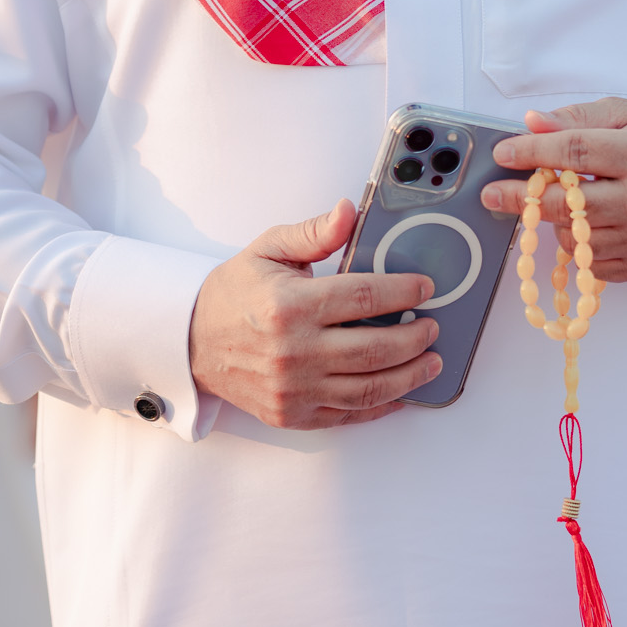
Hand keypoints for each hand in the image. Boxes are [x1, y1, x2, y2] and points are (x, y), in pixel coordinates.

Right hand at [188, 199, 442, 428]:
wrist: (192, 342)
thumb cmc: (234, 294)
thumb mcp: (268, 249)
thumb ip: (314, 232)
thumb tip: (350, 211)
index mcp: (290, 306)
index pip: (364, 298)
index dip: (404, 292)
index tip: (424, 288)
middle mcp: (294, 351)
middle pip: (375, 348)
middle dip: (415, 337)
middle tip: (433, 326)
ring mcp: (294, 389)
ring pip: (369, 388)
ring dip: (409, 376)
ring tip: (430, 361)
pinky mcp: (293, 414)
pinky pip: (349, 414)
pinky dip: (382, 405)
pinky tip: (401, 391)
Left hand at [481, 98, 626, 282]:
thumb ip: (578, 118)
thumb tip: (532, 123)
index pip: (576, 152)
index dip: (533, 153)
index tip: (504, 153)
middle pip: (569, 206)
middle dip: (523, 199)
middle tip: (492, 194)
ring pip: (576, 239)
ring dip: (556, 222)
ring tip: (564, 202)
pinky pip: (592, 264)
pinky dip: (579, 246)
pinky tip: (587, 225)